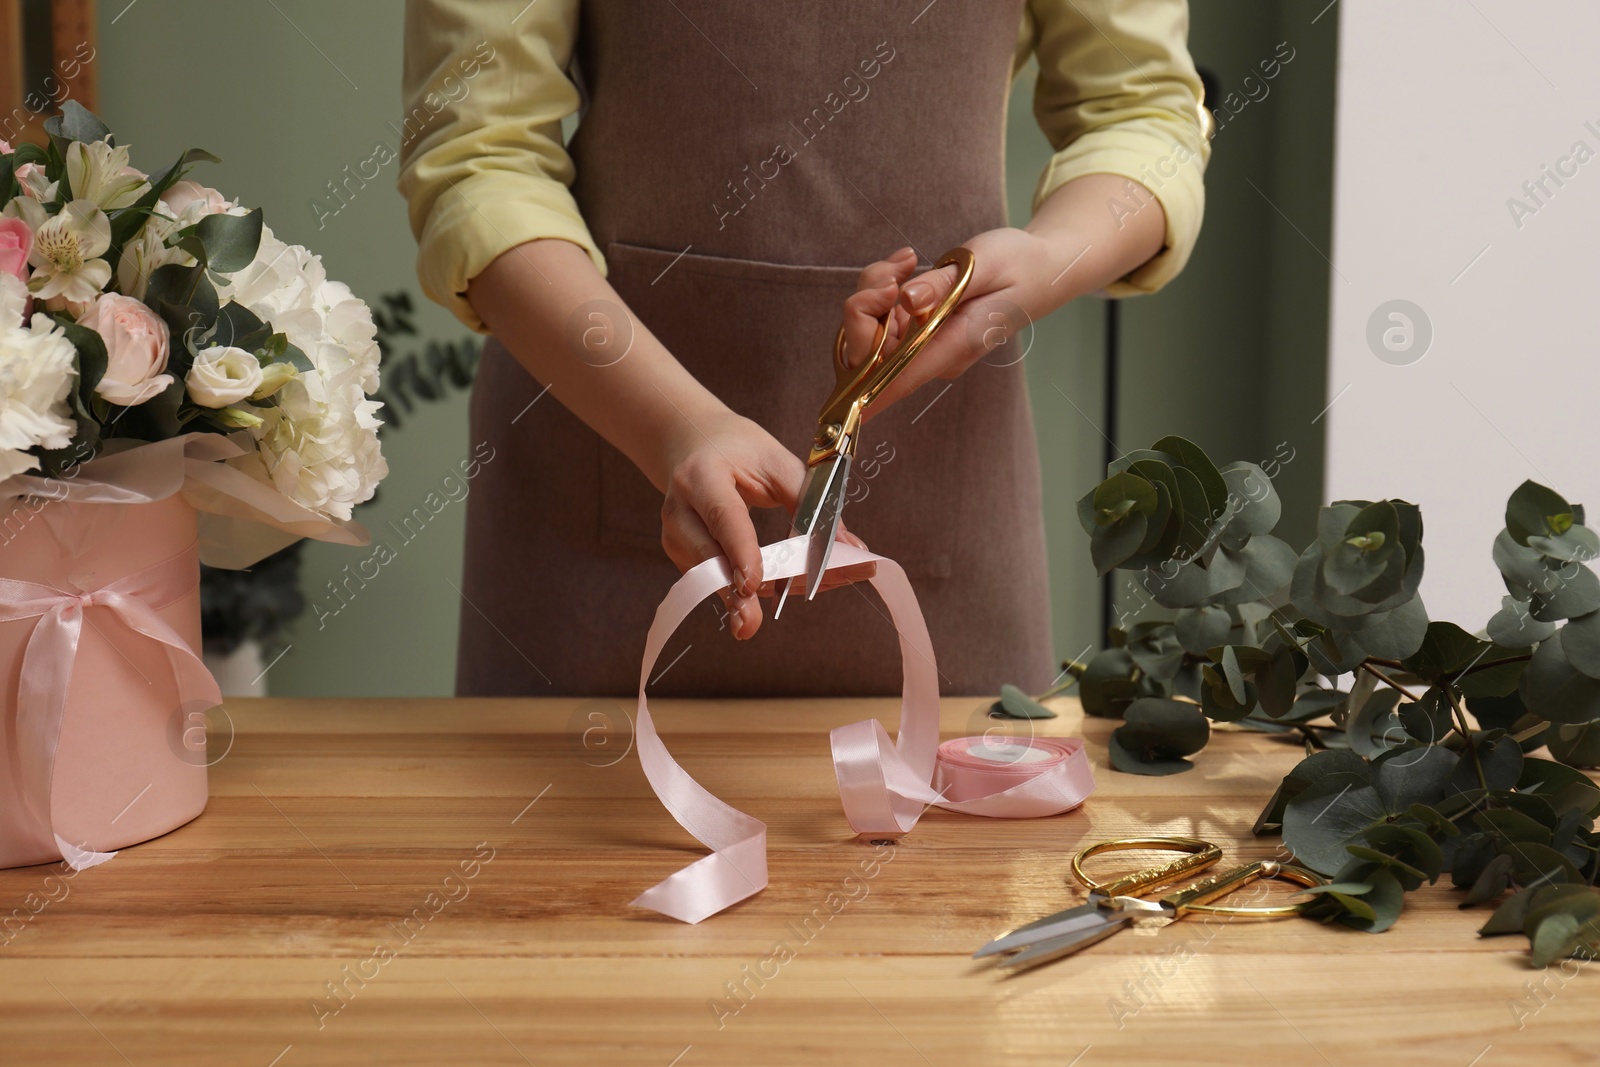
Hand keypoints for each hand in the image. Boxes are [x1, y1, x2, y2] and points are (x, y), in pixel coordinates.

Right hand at [657, 409, 874, 639]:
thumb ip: (812, 501)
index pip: (722, 517)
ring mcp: (676, 536)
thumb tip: (850, 548)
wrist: (692, 444)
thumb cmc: (739, 451)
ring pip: (711, 578)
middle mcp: (680, 508)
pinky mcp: (682, 557)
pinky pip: (717, 580)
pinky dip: (748, 590)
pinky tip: (780, 591)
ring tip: (785, 606)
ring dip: (750, 595)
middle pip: (707, 558)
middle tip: (750, 625)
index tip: (753, 585)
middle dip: (733, 593)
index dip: (739, 551)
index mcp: (701, 475)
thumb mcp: (776, 461)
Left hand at [838, 229, 1060, 416]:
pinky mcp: (922, 333)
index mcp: (954, 344)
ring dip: (875, 291)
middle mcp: (936, 355)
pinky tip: (908, 267)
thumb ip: (944, 283)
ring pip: (873, 331)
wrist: (1042, 268)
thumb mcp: (985, 262)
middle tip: (894, 271)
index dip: (866, 391)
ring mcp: (927, 346)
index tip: (839, 406)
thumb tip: (905, 300)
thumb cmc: (1020, 265)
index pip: (900, 377)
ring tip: (907, 261)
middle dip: (865, 307)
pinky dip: (884, 290)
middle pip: (873, 351)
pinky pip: (885, 319)